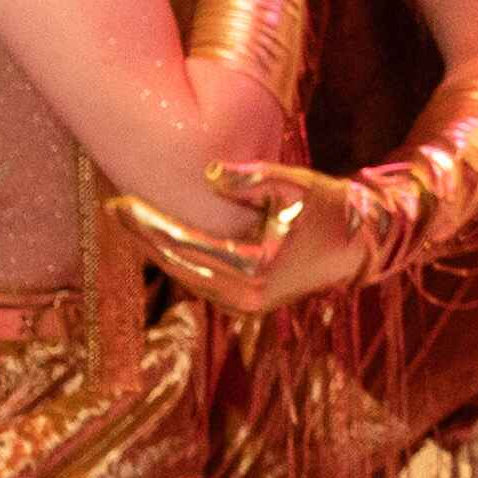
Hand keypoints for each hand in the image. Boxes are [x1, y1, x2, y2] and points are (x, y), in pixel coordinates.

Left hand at [117, 159, 376, 315]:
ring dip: (159, 251)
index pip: (185, 245)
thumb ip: (252, 177)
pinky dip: (181, 260)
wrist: (362, 241)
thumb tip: (207, 173)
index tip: (119, 204)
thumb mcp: (296, 184)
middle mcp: (245, 296)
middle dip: (145, 238)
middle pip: (178, 266)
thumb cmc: (331, 207)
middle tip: (116, 209)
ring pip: (187, 278)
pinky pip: (202, 281)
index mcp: (254, 268)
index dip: (148, 225)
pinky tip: (164, 239)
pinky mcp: (248, 304)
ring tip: (132, 221)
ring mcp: (246, 304)